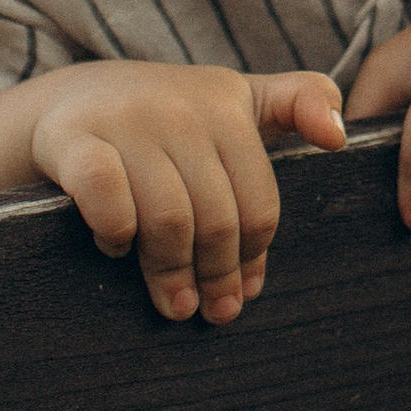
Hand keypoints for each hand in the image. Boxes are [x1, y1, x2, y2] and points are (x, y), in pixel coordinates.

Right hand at [29, 61, 345, 324]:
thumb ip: (297, 103)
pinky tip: (118, 249)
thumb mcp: (236, 98)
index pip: (259, 201)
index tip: (247, 290)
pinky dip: (117, 235)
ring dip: (171, 273)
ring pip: (168, 218)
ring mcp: (125, 121)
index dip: (255, 256)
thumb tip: (340, 137)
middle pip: (217, 218)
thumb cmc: (166, 116)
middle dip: (218, 275)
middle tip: (213, 312)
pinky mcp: (74, 139)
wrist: (70, 101)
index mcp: (227, 104)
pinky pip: (108, 200)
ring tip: (175, 303)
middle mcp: (179, 106)